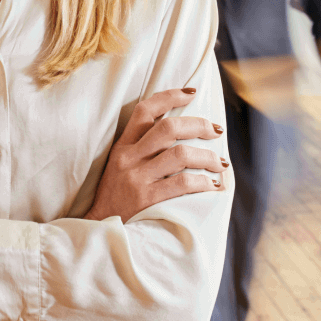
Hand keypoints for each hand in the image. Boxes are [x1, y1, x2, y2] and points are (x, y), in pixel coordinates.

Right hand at [85, 88, 226, 222]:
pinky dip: (203, 182)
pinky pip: (182, 183)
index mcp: (123, 146)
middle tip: (216, 131)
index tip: (191, 93)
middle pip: (169, 128)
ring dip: (206, 157)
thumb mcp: (119, 163)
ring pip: (180, 154)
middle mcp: (129, 158)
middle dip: (198, 125)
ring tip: (220, 163)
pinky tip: (212, 185)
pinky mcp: (147, 199)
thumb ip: (141, 146)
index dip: (169, 96)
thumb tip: (177, 127)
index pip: (145, 110)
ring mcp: (138, 178)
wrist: (100, 227)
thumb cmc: (115, 194)